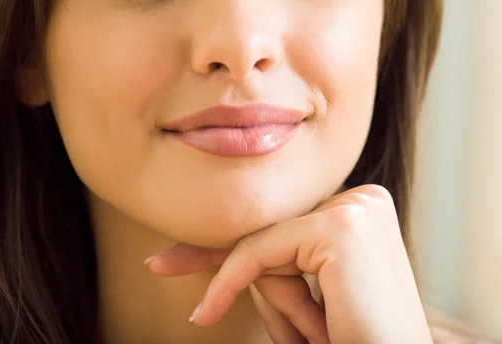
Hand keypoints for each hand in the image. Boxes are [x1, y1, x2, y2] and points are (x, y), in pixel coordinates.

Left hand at [144, 184, 433, 343]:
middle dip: (234, 270)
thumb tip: (216, 243)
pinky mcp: (341, 229)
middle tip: (164, 266)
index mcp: (361, 210)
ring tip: (320, 332)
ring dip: (271, 301)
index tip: (171, 254)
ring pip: (264, 244)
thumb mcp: (304, 293)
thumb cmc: (352, 338)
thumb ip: (274, 259)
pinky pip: (259, 255)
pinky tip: (207, 313)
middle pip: (271, 230)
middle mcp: (363, 199)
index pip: (283, 223)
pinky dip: (229, 283)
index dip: (230, 242)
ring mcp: (355, 209)